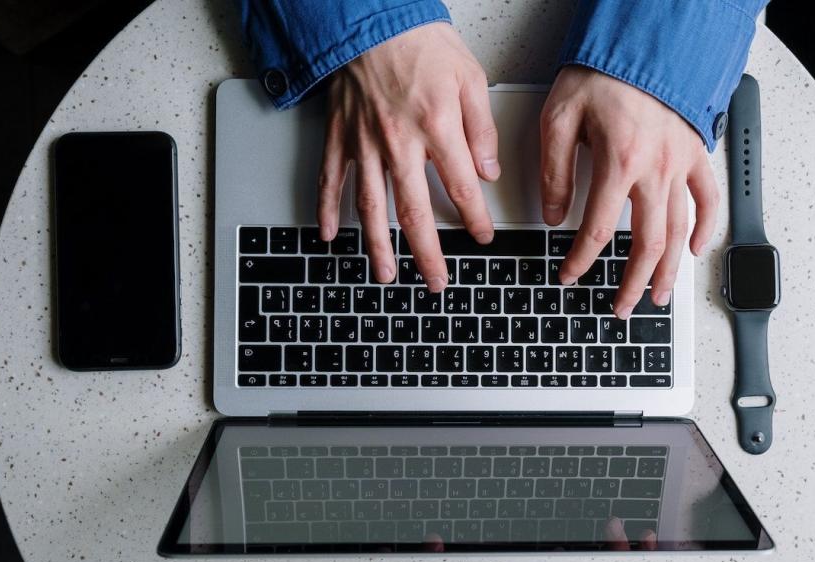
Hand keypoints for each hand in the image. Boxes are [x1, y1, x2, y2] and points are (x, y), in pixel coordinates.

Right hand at [320, 23, 499, 291]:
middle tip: (437, 281)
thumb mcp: (471, 78)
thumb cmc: (421, 42)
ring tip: (386, 274)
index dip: (475, 218)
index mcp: (437, 128)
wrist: (372, 18)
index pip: (462, 188)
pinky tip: (328, 235)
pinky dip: (327, 209)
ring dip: (378, 246)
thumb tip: (488, 172)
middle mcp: (399, 143)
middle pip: (414, 211)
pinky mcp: (340, 136)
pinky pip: (331, 179)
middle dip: (428, 253)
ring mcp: (364, 143)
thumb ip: (482, 130)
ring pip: (371, 206)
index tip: (482, 237)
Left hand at [540, 66, 718, 317]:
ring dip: (669, 270)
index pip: (596, 230)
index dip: (581, 261)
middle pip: (647, 243)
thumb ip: (555, 170)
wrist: (645, 42)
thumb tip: (552, 214)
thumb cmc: (603, 72)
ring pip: (679, 231)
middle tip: (620, 307)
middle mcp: (655, 169)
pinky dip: (704, 228)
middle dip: (632, 283)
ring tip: (658, 296)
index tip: (569, 276)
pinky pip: (707, 199)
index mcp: (618, 162)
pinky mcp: (695, 154)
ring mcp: (680, 164)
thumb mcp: (560, 117)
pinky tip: (694, 250)